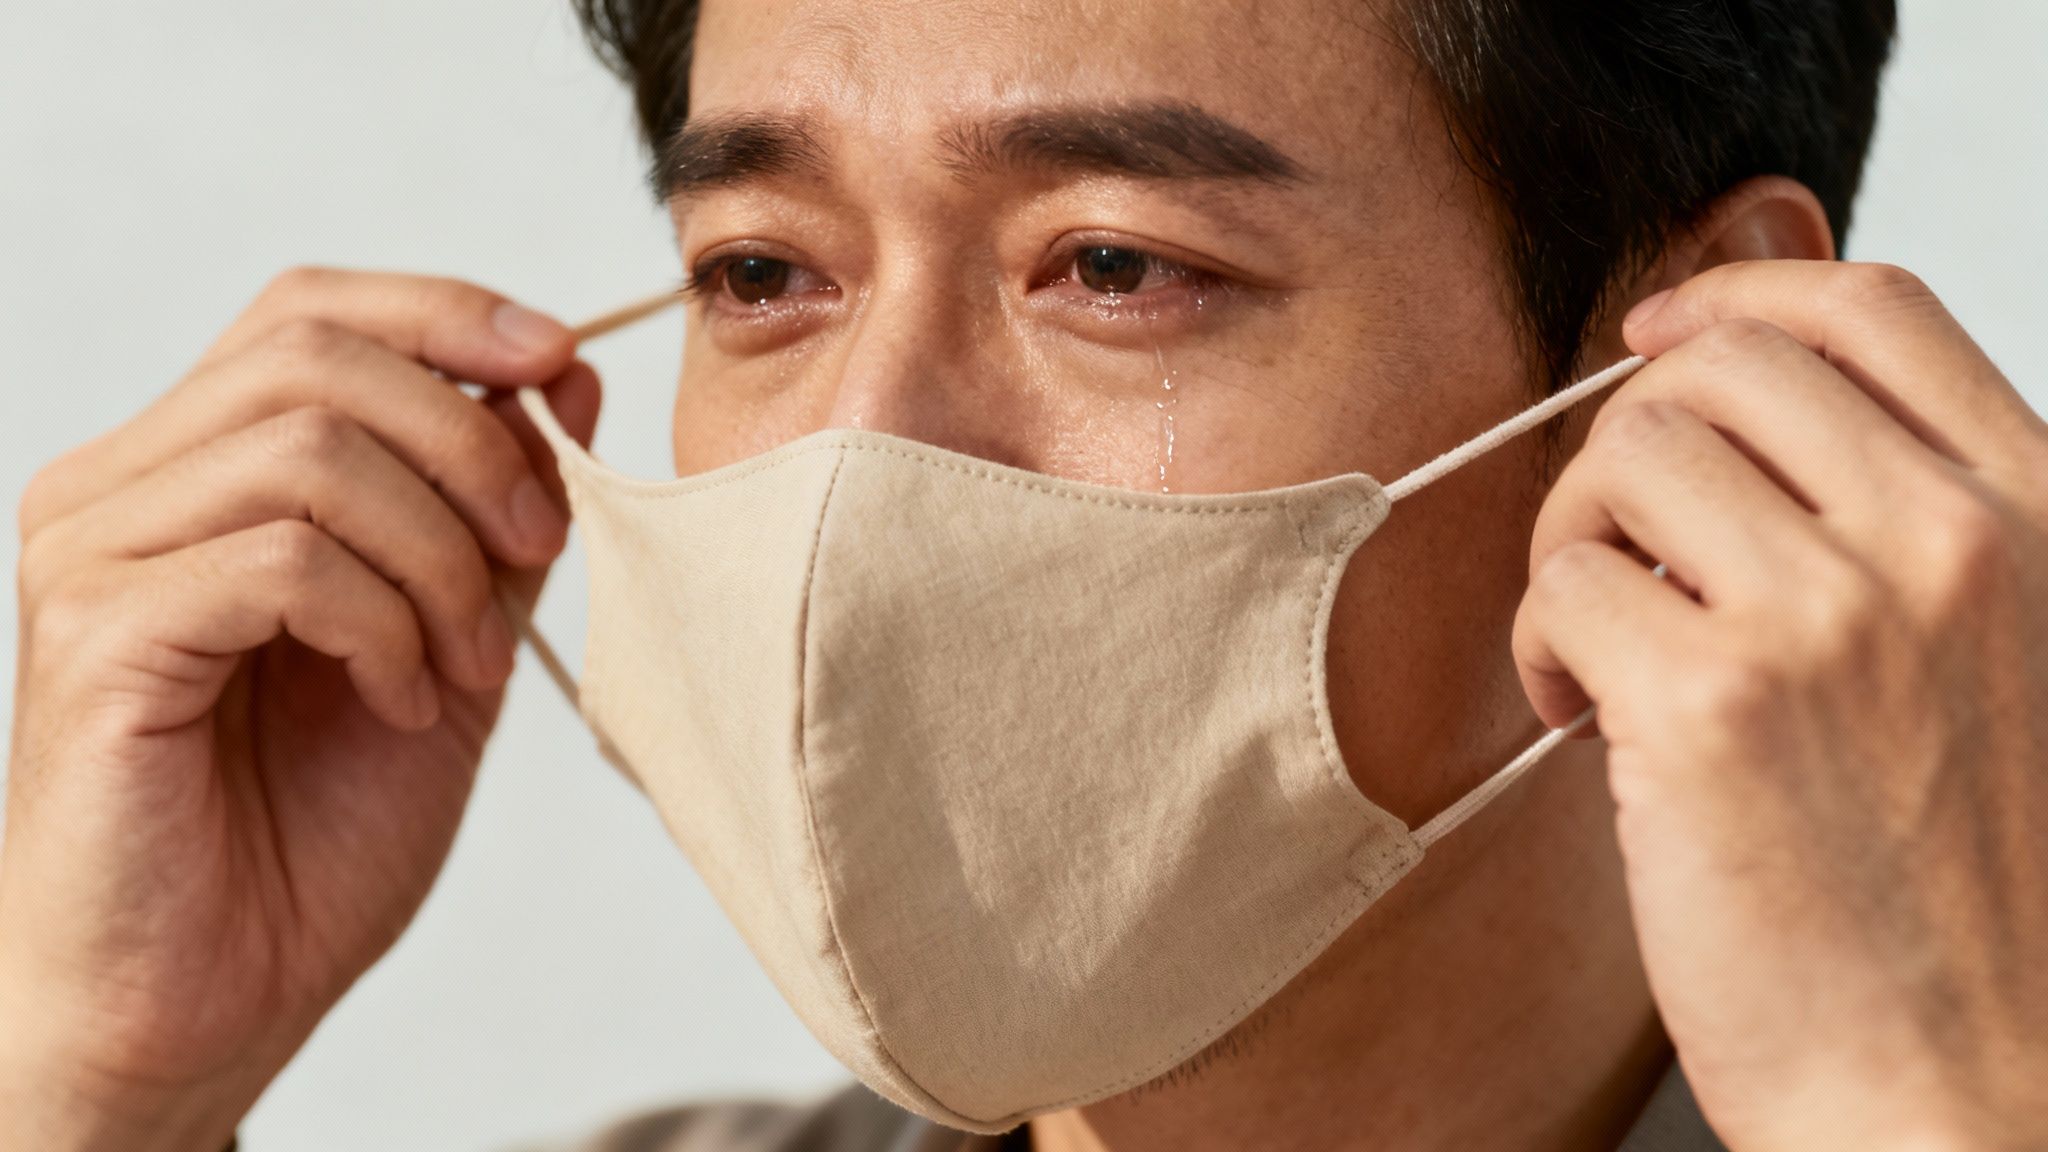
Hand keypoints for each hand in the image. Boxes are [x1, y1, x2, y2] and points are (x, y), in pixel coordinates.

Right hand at [0, 268, 600, 1150]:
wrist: (209, 996)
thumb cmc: (311, 827)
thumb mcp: (447, 636)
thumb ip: (492, 511)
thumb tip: (563, 370)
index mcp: (191, 469)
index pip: (309, 312)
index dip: (446, 313)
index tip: (558, 363)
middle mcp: (119, 487)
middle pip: (316, 355)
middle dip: (472, 444)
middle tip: (538, 554)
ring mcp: (93, 554)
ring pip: (312, 450)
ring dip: (439, 558)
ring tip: (464, 668)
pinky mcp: (99, 634)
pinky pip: (285, 559)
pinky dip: (384, 625)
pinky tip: (401, 703)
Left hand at [1513, 261, 2047, 1150]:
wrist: (1980, 1093)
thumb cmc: (1974, 901)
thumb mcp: (2001, 660)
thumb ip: (1900, 532)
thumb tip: (1730, 421)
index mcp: (2036, 515)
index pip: (1867, 309)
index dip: (1736, 294)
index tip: (1658, 336)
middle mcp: (1947, 541)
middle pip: (1713, 370)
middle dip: (1627, 448)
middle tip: (1620, 555)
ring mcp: (1833, 614)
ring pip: (1619, 461)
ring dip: (1576, 546)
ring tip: (1605, 652)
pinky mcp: (1714, 704)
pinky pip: (1561, 584)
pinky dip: (1541, 645)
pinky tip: (1581, 719)